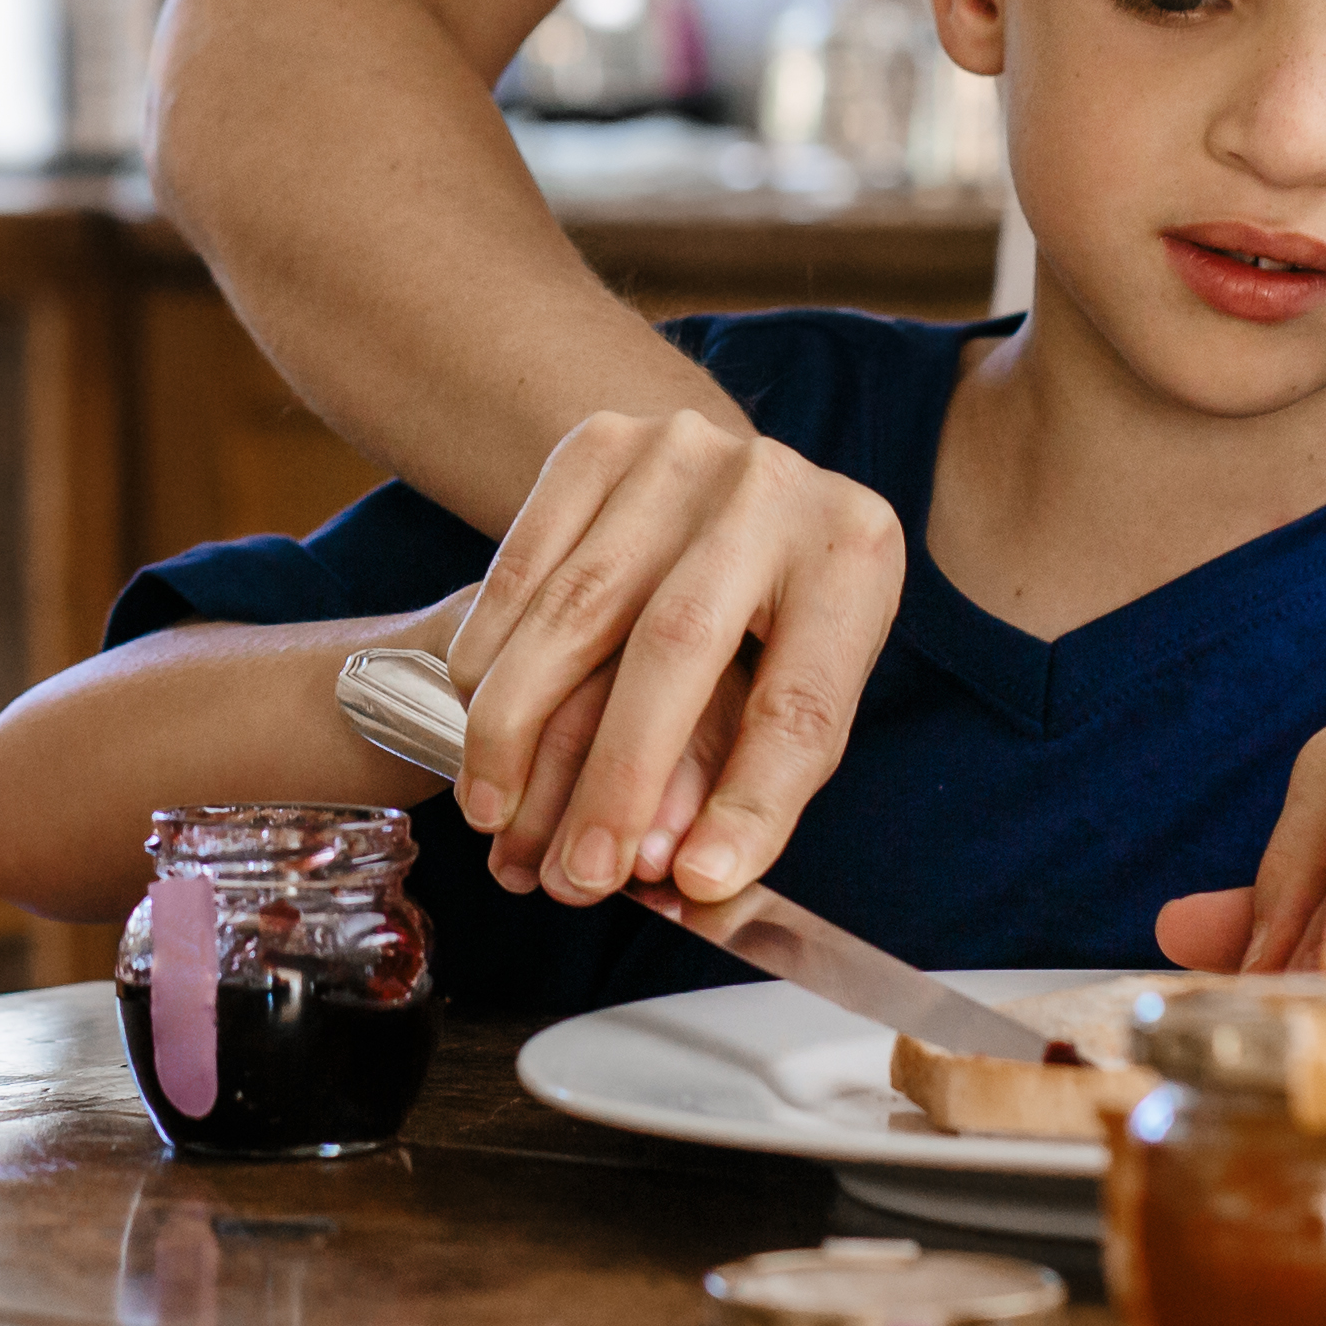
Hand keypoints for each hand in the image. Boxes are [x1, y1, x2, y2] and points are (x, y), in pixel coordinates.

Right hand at [436, 409, 904, 910]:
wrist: (736, 481)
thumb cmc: (777, 609)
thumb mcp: (799, 681)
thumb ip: (749, 776)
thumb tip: (686, 878)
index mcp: (851, 555)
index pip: (801, 700)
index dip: (749, 800)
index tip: (698, 882)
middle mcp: (769, 488)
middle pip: (678, 645)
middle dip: (615, 774)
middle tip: (576, 875)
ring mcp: (676, 451)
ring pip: (578, 606)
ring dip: (521, 727)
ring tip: (496, 815)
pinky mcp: (598, 442)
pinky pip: (523, 562)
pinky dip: (491, 653)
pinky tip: (474, 721)